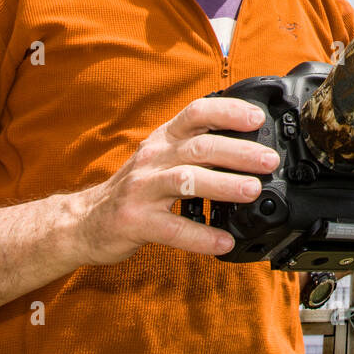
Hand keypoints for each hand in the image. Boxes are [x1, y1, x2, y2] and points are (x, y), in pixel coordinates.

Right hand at [73, 96, 278, 264]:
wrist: (85, 220)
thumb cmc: (136, 187)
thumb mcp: (163, 156)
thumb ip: (197, 147)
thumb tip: (251, 145)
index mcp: (164, 139)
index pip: (197, 112)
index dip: (228, 111)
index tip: (257, 118)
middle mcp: (154, 158)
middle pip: (199, 147)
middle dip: (238, 152)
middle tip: (269, 161)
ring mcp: (142, 190)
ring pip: (186, 181)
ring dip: (223, 184)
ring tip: (252, 190)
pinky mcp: (135, 222)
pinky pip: (173, 229)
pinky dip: (201, 237)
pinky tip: (224, 242)